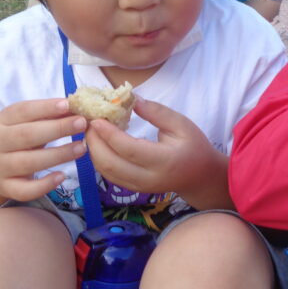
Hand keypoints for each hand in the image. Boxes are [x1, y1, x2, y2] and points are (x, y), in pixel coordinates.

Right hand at [0, 99, 86, 202]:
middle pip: (27, 135)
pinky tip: (61, 176)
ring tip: (81, 148)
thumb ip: (49, 116)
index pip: (23, 111)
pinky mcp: (6, 188)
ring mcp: (0, 167)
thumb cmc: (18, 140)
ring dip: (57, 155)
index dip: (45, 107)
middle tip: (82, 123)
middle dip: (57, 129)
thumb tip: (77, 109)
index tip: (67, 104)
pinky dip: (43, 185)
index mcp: (4, 120)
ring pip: (29, 162)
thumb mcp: (28, 123)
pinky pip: (24, 190)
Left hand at [86, 99, 226, 208]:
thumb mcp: (181, 124)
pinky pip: (109, 175)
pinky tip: (98, 143)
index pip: (129, 149)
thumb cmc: (193, 146)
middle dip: (94, 143)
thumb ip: (157, 112)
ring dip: (93, 151)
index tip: (96, 119)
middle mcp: (148, 178)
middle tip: (88, 122)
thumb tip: (132, 100)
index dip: (109, 135)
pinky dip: (99, 159)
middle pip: (111, 164)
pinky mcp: (133, 188)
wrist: (200, 177)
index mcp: (163, 160)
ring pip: (106, 172)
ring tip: (90, 130)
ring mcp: (139, 187)